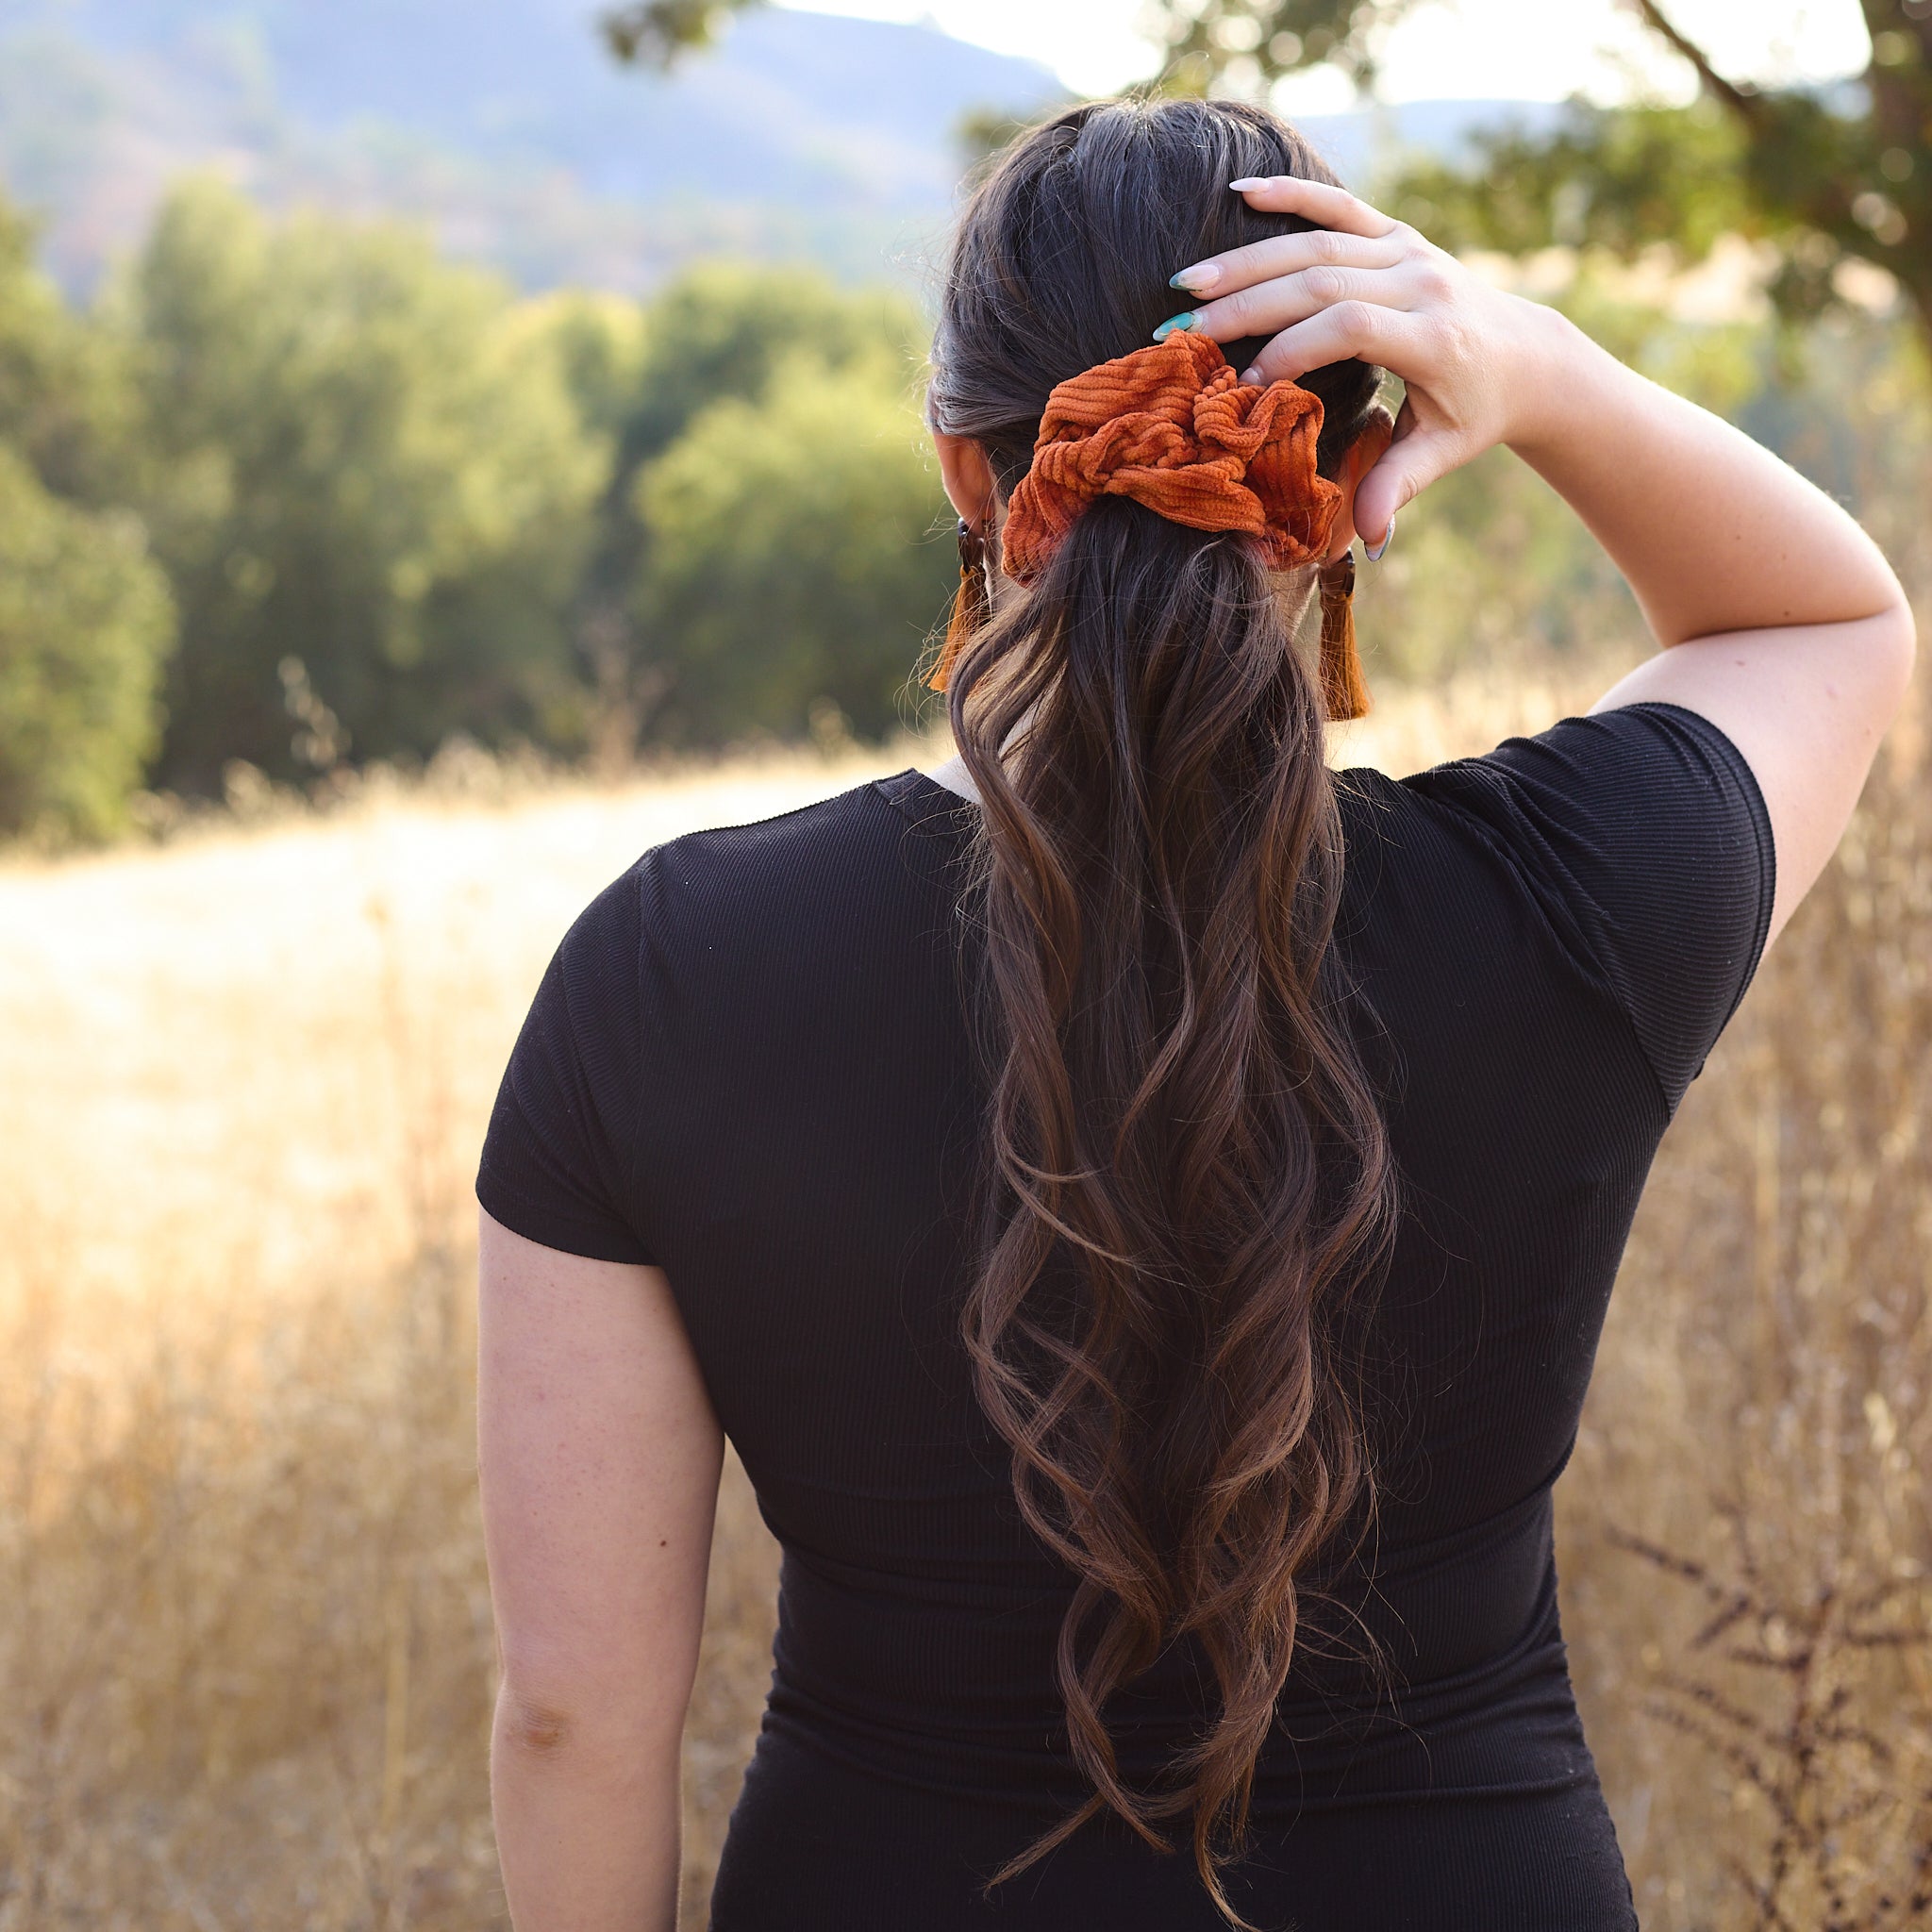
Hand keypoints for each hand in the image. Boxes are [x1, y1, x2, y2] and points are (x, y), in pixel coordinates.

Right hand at [1164, 176, 1574, 545]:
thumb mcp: (1442, 453)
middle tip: (1183, 332)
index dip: (1292, 349)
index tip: (1244, 384)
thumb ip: (1401, 485)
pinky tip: (1239, 195)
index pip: (1351, 328)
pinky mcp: (1398, 234)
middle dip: (1247, 305)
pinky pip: (1341, 207)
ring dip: (1248, 261)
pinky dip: (1291, 196)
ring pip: (1319, 243)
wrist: (1524, 354)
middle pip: (1323, 280)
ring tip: (1188, 283)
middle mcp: (1422, 283)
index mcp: (1434, 337)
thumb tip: (1371, 538)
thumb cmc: (1474, 413)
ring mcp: (1410, 251)